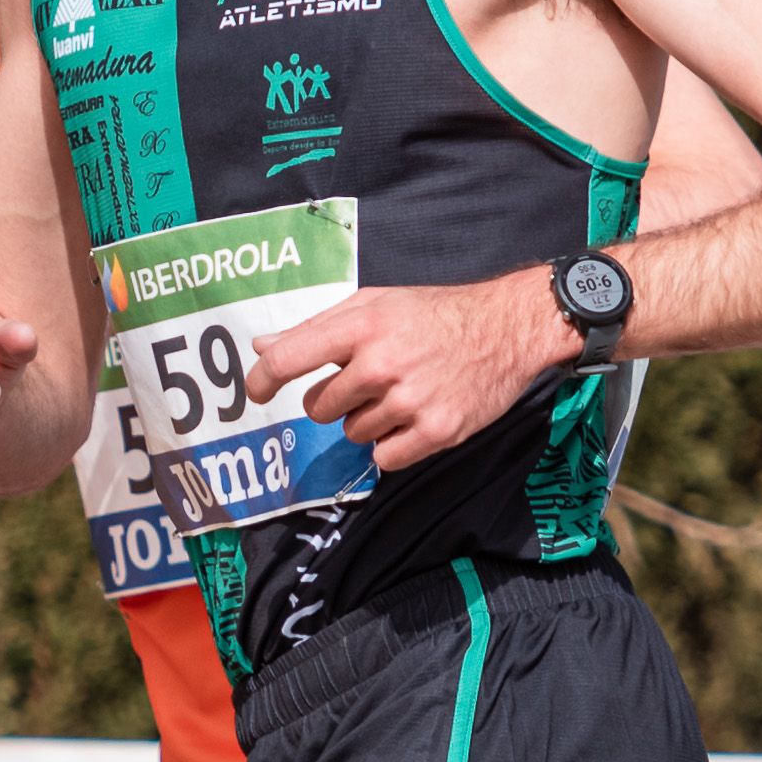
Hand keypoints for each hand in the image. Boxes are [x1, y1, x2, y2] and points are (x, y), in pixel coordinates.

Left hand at [244, 269, 575, 471]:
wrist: (505, 329)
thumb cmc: (434, 315)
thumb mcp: (374, 305)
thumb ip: (316, 329)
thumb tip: (262, 347)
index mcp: (362, 325)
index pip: (290, 359)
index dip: (263, 380)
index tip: (257, 392)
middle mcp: (381, 364)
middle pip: (320, 408)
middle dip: (335, 400)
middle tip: (370, 381)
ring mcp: (409, 400)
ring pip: (353, 433)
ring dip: (369, 420)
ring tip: (402, 393)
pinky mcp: (435, 431)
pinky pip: (384, 456)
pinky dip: (393, 444)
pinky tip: (415, 418)